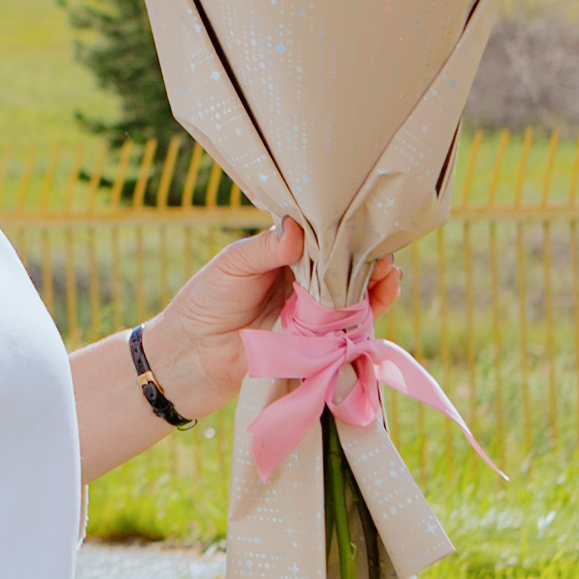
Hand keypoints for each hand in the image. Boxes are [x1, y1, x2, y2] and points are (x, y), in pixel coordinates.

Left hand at [72, 225, 401, 481]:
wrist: (191, 357)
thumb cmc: (206, 301)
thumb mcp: (233, 264)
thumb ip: (266, 247)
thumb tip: (297, 228)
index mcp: (287, 254)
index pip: (325, 235)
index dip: (346, 228)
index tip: (365, 221)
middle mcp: (306, 280)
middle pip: (346, 264)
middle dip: (367, 255)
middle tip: (382, 249)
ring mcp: (315, 312)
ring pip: (355, 293)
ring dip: (375, 282)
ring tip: (387, 271)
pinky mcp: (319, 342)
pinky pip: (350, 327)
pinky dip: (370, 311)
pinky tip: (382, 294)